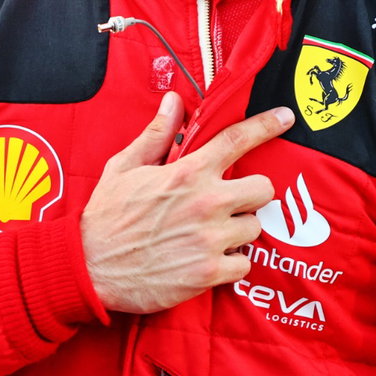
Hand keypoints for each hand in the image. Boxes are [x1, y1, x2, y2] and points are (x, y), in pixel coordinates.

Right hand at [80, 92, 294, 313]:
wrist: (90, 268)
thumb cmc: (106, 217)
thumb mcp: (125, 168)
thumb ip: (156, 135)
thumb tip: (173, 102)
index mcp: (187, 172)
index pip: (236, 140)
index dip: (266, 125)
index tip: (285, 117)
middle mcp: (206, 203)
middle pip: (263, 188)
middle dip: (250, 194)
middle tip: (228, 203)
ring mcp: (211, 239)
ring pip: (255, 227)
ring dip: (238, 231)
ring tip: (211, 235)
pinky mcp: (210, 273)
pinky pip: (245, 264)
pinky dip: (232, 264)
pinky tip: (209, 259)